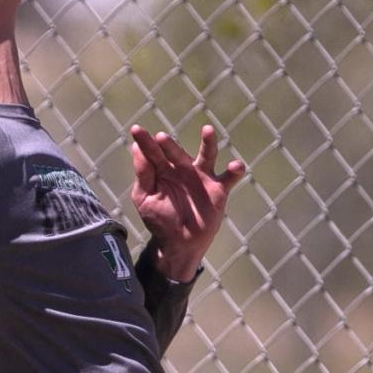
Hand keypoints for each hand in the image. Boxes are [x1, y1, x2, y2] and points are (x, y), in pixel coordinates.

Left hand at [130, 124, 245, 281]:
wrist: (179, 242)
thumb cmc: (159, 219)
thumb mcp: (145, 198)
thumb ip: (143, 174)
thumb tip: (136, 148)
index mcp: (163, 170)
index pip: (152, 153)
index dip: (144, 141)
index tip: (135, 130)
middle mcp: (182, 168)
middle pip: (176, 153)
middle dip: (169, 146)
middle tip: (161, 138)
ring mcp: (201, 177)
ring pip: (207, 155)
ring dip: (208, 143)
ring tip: (208, 130)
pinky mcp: (218, 189)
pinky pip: (229, 178)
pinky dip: (235, 171)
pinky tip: (236, 166)